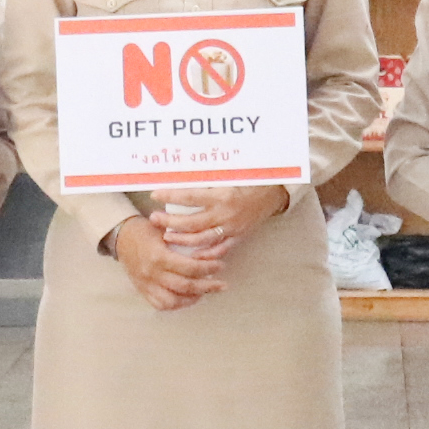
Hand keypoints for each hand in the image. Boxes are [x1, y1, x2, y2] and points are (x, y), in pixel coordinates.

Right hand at [110, 211, 223, 311]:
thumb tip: (212, 244)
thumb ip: (185, 239)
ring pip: (174, 301)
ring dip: (193, 298)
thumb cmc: (146, 230)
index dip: (208, 268)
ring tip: (205, 292)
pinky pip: (161, 305)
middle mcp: (152, 273)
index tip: (220, 265)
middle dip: (207, 286)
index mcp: (159, 256)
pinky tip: (188, 297)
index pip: (189, 268)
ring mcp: (147, 284)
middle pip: (185, 286)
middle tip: (221, 284)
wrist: (121, 237)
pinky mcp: (143, 291)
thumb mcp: (165, 228)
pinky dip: (177, 304)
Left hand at [153, 185, 285, 262]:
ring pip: (201, 240)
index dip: (170, 196)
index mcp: (222, 195)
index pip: (189, 197)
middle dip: (169, 222)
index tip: (155, 195)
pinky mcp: (238, 237)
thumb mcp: (229, 175)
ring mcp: (231, 228)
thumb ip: (207, 178)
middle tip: (154, 219)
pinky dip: (204, 254)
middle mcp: (225, 214)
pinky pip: (219, 250)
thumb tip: (182, 174)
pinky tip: (190, 253)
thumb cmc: (250, 180)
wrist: (274, 193)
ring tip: (166, 236)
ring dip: (181, 240)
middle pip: (191, 223)